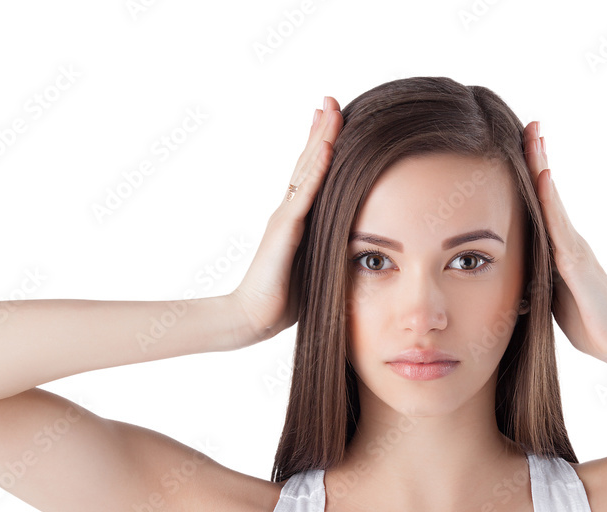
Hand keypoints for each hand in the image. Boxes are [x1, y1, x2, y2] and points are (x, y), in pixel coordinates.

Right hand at [228, 97, 342, 346]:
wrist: (253, 317)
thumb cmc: (284, 300)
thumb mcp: (314, 267)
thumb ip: (326, 251)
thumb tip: (353, 251)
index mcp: (295, 219)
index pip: (310, 175)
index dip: (321, 147)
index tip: (331, 121)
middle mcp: (288, 210)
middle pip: (307, 162)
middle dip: (320, 130)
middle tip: (329, 100)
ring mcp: (285, 216)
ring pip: (306, 169)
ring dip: (321, 137)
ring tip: (329, 109)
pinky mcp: (285, 228)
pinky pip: (305, 192)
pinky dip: (317, 168)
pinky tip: (328, 146)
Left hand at [524, 121, 606, 363]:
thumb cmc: (588, 320)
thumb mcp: (553, 292)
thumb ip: (541, 273)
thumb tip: (518, 266)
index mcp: (560, 246)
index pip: (542, 203)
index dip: (532, 173)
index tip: (524, 144)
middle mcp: (568, 238)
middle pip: (546, 191)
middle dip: (537, 156)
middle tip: (530, 124)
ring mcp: (573, 246)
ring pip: (551, 199)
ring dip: (540, 165)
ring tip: (533, 134)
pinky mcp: (575, 260)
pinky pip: (557, 225)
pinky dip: (548, 199)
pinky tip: (541, 176)